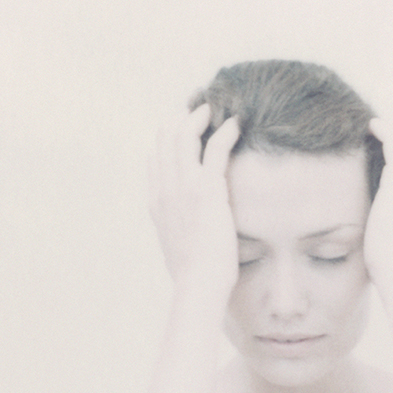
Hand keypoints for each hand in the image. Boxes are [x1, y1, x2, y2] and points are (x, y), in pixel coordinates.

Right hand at [148, 104, 240, 299]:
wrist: (197, 284)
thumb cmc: (193, 273)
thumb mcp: (178, 245)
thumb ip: (179, 228)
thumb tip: (188, 227)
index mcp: (156, 202)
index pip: (156, 159)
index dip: (167, 138)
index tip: (182, 126)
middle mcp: (165, 189)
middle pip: (166, 140)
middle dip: (181, 119)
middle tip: (198, 108)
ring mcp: (183, 187)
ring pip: (185, 136)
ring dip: (199, 117)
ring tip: (214, 108)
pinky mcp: (207, 189)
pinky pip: (214, 148)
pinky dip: (225, 131)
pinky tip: (235, 123)